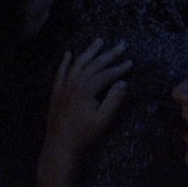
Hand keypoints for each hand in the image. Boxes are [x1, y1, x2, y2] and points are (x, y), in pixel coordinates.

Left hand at [44, 38, 131, 155]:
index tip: (130, 62)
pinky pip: (60, 72)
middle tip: (121, 45)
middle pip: (93, 64)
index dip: (119, 68)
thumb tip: (123, 83)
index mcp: (86, 89)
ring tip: (99, 41)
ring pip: (77, 64)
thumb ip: (113, 100)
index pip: (106, 74)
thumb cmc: (83, 134)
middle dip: (108, 54)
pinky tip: (68, 54)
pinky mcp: (57, 92)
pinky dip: (65, 62)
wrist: (60, 145)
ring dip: (89, 51)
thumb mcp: (103, 120)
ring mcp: (64, 86)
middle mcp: (74, 83)